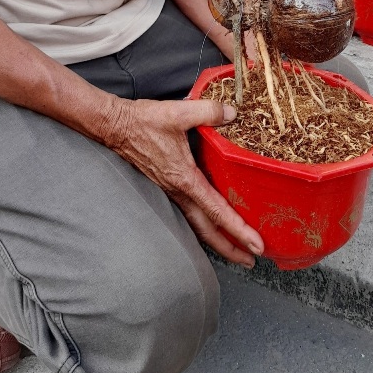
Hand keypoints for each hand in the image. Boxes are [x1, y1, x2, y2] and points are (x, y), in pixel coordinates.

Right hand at [99, 97, 264, 267]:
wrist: (116, 126)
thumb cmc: (143, 122)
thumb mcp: (178, 112)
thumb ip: (208, 112)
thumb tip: (232, 113)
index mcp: (184, 179)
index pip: (216, 211)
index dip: (239, 230)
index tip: (256, 245)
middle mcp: (178, 191)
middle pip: (207, 231)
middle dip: (230, 249)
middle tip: (252, 261)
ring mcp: (170, 191)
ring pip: (197, 225)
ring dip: (217, 240)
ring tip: (235, 250)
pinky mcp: (166, 186)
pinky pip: (188, 213)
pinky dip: (203, 225)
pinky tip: (209, 224)